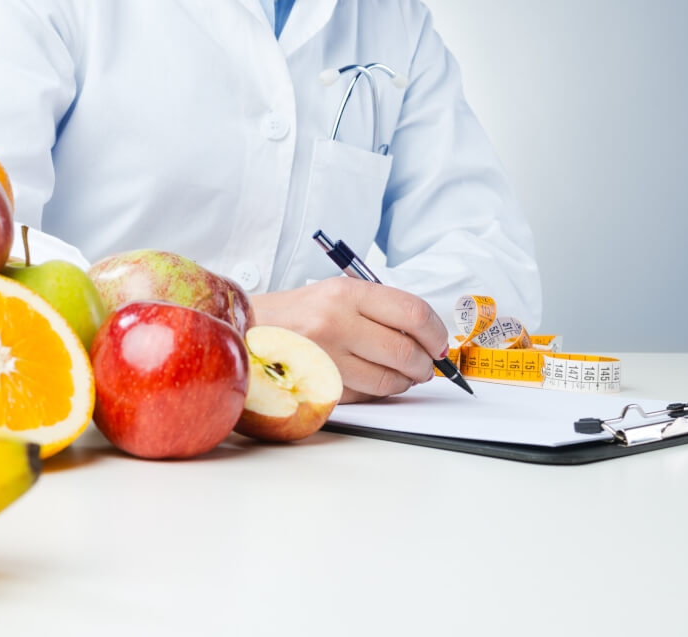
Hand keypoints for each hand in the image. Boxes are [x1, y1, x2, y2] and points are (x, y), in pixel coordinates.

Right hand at [250, 277, 448, 402]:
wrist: (247, 329)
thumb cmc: (299, 312)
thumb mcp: (338, 293)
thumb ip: (381, 310)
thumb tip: (428, 338)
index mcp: (346, 293)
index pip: (413, 314)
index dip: (436, 333)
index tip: (440, 344)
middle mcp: (336, 322)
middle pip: (405, 351)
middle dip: (425, 365)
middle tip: (427, 366)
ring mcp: (325, 356)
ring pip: (388, 380)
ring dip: (405, 382)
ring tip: (403, 375)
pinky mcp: (318, 384)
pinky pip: (365, 395)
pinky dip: (378, 392)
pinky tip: (374, 381)